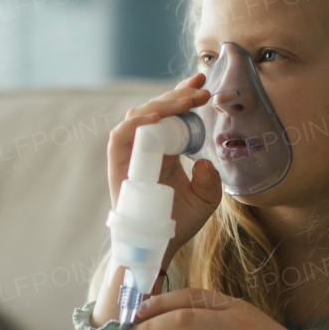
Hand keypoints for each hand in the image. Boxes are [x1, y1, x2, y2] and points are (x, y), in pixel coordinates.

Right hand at [107, 74, 223, 263]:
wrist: (156, 247)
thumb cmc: (176, 222)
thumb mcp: (206, 200)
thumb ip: (211, 181)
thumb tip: (204, 163)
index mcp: (164, 149)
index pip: (172, 114)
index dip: (185, 95)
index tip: (204, 82)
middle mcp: (145, 147)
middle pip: (157, 108)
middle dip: (178, 94)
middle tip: (201, 87)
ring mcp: (130, 154)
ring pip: (139, 116)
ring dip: (162, 104)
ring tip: (186, 99)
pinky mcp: (118, 165)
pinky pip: (120, 137)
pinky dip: (135, 124)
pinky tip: (156, 116)